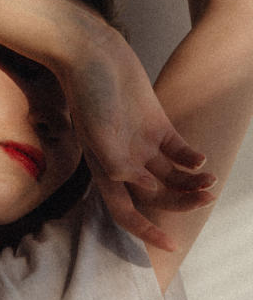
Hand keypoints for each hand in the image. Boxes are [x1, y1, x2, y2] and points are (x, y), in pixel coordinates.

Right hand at [59, 27, 214, 250]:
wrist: (92, 54)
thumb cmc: (89, 94)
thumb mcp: (98, 133)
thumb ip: (118, 164)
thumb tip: (144, 187)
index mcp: (105, 170)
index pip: (126, 212)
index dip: (147, 232)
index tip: (171, 245)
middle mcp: (124, 161)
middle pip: (156, 196)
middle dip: (181, 203)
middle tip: (205, 200)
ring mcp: (141, 142)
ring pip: (171, 175)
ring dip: (191, 183)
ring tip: (210, 183)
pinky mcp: (156, 123)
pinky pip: (177, 150)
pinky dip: (190, 159)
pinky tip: (200, 161)